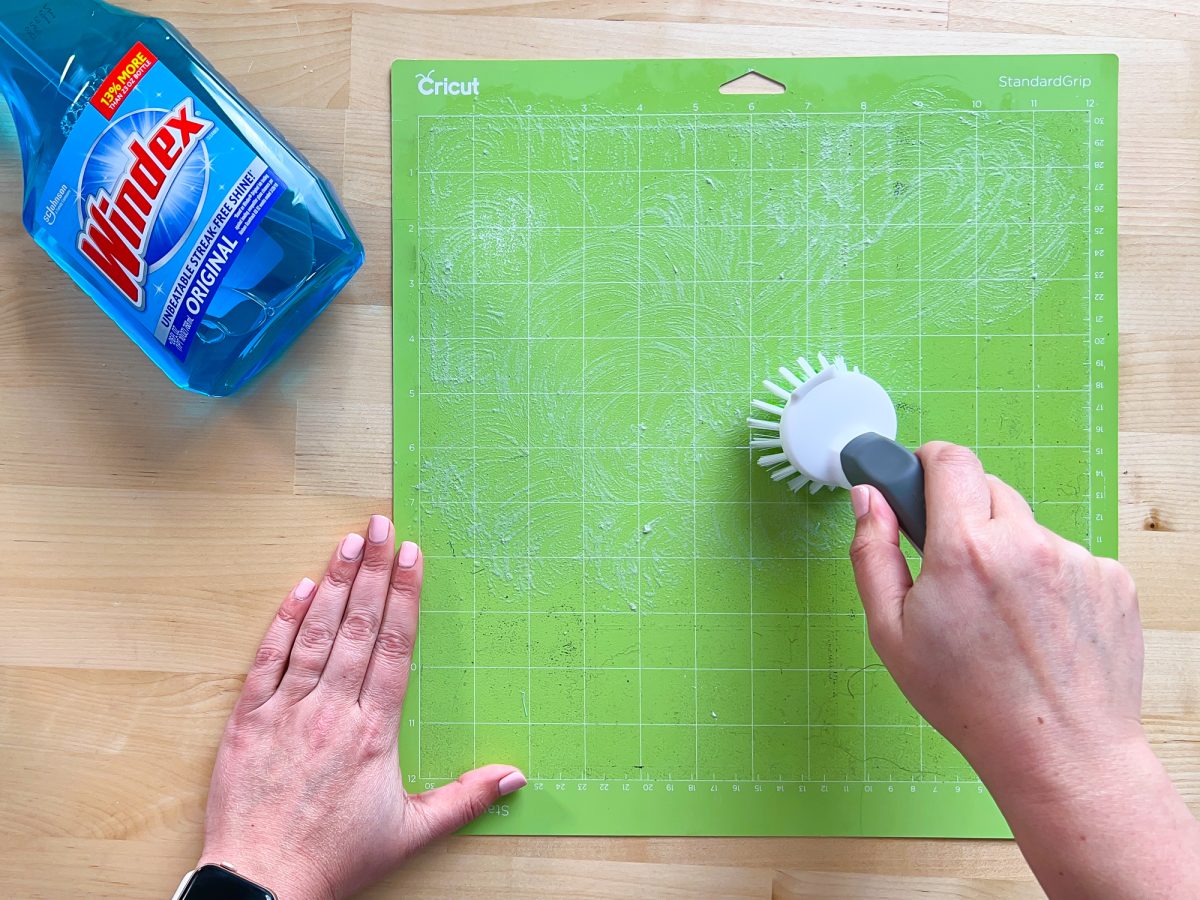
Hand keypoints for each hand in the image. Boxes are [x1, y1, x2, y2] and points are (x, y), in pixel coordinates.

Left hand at [199, 516, 525, 899]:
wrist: (261, 885)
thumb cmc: (335, 860)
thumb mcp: (410, 833)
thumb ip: (465, 799)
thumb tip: (516, 776)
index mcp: (373, 730)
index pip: (395, 648)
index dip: (404, 597)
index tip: (411, 556)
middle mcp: (332, 709)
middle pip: (358, 627)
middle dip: (372, 571)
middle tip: (380, 525)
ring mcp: (286, 710)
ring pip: (316, 634)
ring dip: (334, 584)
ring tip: (347, 541)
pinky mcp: (248, 720)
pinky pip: (267, 661)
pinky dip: (283, 623)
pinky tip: (298, 589)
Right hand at [849, 442, 1199, 899]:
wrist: (1059, 753)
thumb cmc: (970, 702)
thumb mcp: (890, 633)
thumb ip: (872, 553)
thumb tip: (868, 499)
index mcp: (964, 549)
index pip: (950, 460)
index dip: (928, 462)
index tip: (920, 480)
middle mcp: (1024, 543)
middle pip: (988, 490)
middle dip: (966, 518)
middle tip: (955, 571)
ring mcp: (1076, 559)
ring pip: (1029, 530)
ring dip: (1010, 554)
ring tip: (1004, 617)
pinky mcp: (1113, 580)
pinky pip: (1069, 559)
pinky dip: (1051, 581)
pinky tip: (1039, 629)